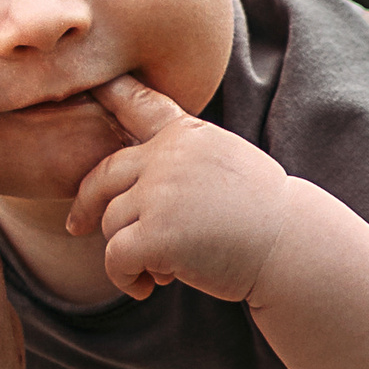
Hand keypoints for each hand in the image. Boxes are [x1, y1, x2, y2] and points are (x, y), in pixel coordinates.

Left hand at [65, 75, 294, 302]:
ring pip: (111, 224)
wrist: (290, 247)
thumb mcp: (226, 163)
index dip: (109, 92)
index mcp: (187, 135)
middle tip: (78, 225)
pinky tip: (148, 287)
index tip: (85, 82)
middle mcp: (168, 156)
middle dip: (87, 204)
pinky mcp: (155, 234)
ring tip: (160, 269)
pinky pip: (115, 257)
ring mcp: (160, 193)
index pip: (139, 105)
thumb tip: (133, 184)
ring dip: (126, 252)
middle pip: (103, 176)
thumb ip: (182, 159)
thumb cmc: (262, 215)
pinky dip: (125, 278)